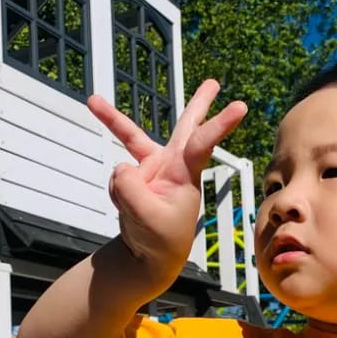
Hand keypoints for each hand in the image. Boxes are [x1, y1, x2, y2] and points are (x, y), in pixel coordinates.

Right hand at [87, 80, 246, 278]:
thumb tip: (122, 166)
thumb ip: (130, 188)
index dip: (220, 124)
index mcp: (185, 174)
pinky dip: (115, 190)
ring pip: (131, 137)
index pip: (202, 143)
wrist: (148, 255)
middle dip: (199, 104)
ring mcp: (152, 168)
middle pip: (186, 126)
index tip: (241, 106)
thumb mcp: (145, 217)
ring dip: (112, 118)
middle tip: (214, 82)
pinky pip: (117, 174)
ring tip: (94, 103)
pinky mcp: (134, 175)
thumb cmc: (160, 240)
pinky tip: (125, 205)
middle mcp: (172, 165)